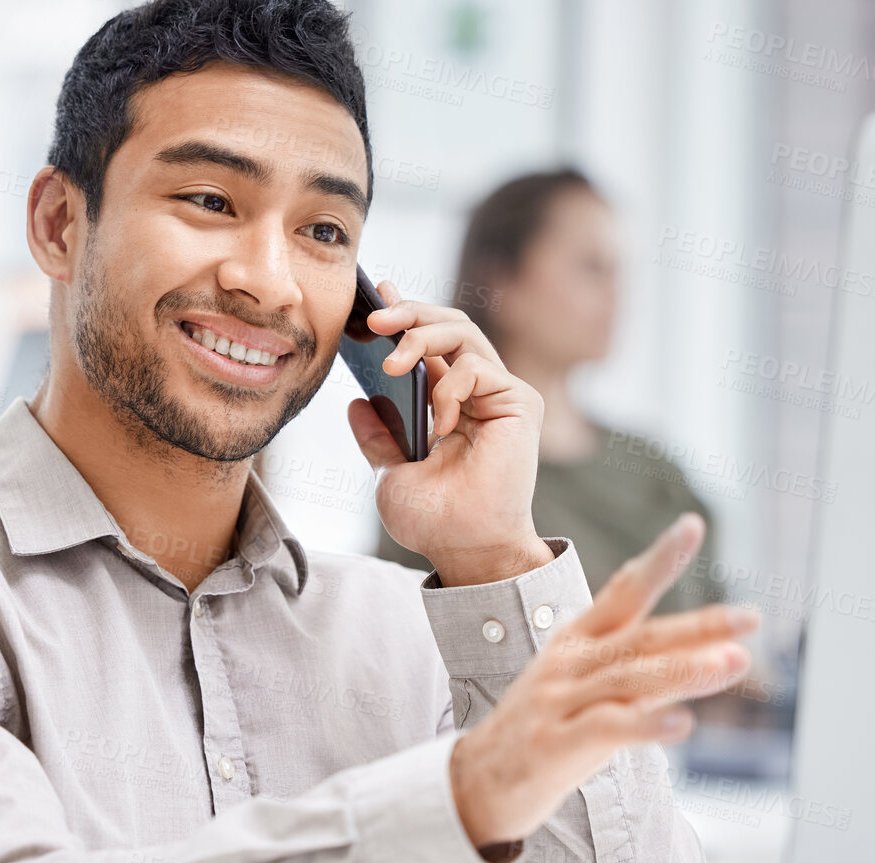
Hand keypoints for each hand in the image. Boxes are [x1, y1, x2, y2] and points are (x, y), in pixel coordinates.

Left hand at [343, 281, 549, 585]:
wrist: (464, 550)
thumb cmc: (434, 519)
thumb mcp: (389, 471)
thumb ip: (378, 435)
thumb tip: (356, 402)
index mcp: (448, 402)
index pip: (428, 343)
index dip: (403, 315)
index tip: (372, 301)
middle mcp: (477, 392)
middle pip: (448, 325)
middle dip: (408, 313)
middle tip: (373, 319)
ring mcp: (499, 394)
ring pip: (462, 333)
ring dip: (421, 337)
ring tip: (392, 363)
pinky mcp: (518, 403)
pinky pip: (478, 368)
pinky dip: (448, 388)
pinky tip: (438, 424)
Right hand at [448, 513, 759, 849]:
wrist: (479, 781)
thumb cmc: (548, 732)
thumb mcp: (596, 691)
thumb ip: (654, 673)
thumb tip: (720, 654)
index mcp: (576, 641)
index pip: (623, 593)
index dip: (659, 560)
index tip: (692, 526)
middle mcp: (568, 663)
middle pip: (640, 637)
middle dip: (698, 625)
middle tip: (751, 616)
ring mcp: (559, 701)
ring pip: (628, 677)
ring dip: (683, 670)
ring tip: (732, 662)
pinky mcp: (556, 743)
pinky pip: (608, 728)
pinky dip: (647, 723)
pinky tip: (684, 724)